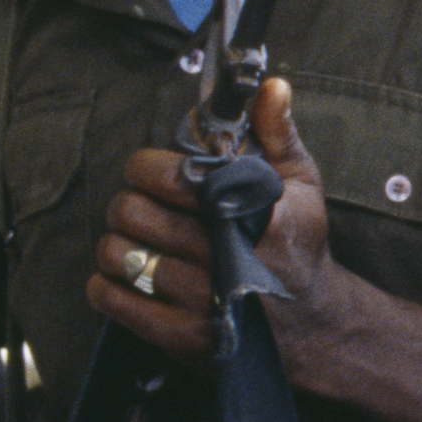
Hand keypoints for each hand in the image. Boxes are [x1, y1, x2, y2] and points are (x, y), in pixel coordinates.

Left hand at [85, 75, 349, 371]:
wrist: (314, 326)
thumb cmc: (299, 246)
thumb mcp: (302, 185)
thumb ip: (278, 132)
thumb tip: (271, 86)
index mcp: (252, 213)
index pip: (169, 178)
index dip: (147, 167)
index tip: (152, 171)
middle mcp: (224, 259)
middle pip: (132, 212)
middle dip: (128, 202)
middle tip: (141, 205)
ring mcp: (200, 302)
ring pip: (117, 254)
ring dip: (118, 242)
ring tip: (138, 240)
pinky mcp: (179, 336)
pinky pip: (110, 299)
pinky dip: (107, 282)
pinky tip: (131, 274)